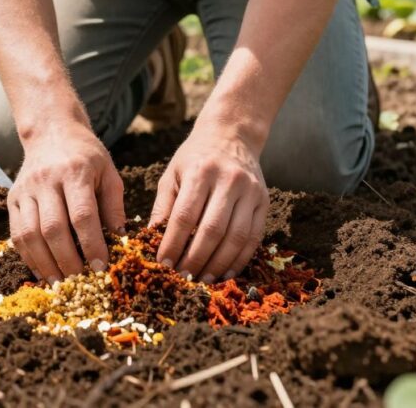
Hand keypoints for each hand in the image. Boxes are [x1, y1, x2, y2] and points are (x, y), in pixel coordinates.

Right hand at [8, 119, 125, 282]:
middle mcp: (46, 180)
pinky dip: (28, 257)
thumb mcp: (108, 172)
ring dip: (45, 264)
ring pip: (29, 234)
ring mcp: (25, 190)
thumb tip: (121, 241)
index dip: (92, 244)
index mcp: (75, 172)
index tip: (101, 267)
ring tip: (60, 283)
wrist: (51, 132)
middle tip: (81, 281)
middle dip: (67, 260)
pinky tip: (42, 271)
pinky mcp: (12, 198)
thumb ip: (114, 206)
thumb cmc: (86, 155)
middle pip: (53, 228)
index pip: (82, 215)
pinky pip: (16, 233)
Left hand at [149, 120, 268, 282]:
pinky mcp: (264, 201)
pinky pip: (254, 237)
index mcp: (200, 172)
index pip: (185, 216)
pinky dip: (240, 259)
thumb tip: (151, 241)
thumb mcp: (172, 175)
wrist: (231, 135)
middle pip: (212, 230)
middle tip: (183, 278)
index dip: (173, 243)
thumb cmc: (194, 159)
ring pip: (236, 237)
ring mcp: (250, 191)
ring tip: (203, 280)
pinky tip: (225, 272)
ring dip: (218, 264)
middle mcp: (228, 181)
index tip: (163, 263)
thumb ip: (163, 207)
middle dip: (196, 258)